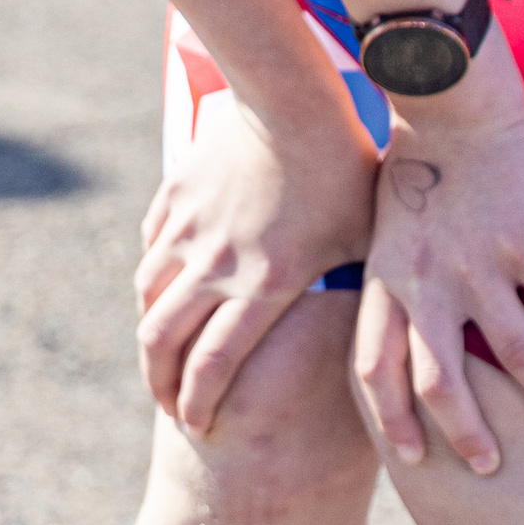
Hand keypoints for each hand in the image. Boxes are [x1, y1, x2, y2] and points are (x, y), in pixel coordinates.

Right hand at [135, 91, 378, 434]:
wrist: (293, 99)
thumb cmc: (342, 171)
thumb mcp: (359, 242)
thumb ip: (352, 292)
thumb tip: (376, 333)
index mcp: (261, 286)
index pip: (212, 366)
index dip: (198, 404)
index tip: (197, 425)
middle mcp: (214, 265)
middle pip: (162, 342)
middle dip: (160, 384)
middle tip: (170, 403)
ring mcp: (188, 228)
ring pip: (147, 295)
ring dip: (149, 333)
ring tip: (159, 352)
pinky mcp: (175, 195)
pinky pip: (150, 246)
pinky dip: (152, 275)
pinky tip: (162, 284)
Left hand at [351, 32, 523, 472]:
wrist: (444, 96)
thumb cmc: (412, 157)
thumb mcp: (382, 224)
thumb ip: (389, 274)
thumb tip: (393, 311)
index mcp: (385, 277)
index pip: (373, 368)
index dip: (388, 418)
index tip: (409, 458)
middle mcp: (425, 280)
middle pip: (437, 382)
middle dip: (465, 433)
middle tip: (490, 466)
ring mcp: (474, 262)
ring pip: (511, 352)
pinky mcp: (520, 237)